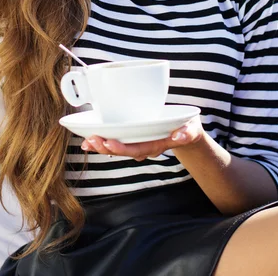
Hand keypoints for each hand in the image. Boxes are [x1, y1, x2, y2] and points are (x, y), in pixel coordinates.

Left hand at [81, 115, 203, 160]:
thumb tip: (180, 136)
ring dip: (100, 145)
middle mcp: (145, 146)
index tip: (108, 142)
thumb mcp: (191, 129)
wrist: (186, 131)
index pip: (137, 149)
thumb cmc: (187, 128)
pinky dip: (102, 140)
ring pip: (117, 148)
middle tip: (91, 140)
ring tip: (86, 141)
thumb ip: (187, 133)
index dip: (122, 148)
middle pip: (123, 151)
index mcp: (157, 145)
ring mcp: (139, 143)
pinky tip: (88, 138)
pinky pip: (117, 141)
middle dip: (105, 147)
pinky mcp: (134, 137)